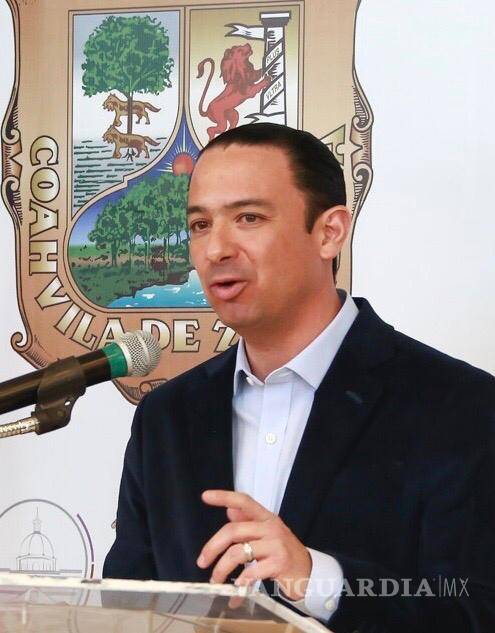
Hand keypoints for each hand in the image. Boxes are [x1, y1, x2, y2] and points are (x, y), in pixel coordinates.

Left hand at [197, 490, 311, 599]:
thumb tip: (229, 510)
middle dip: (213, 547)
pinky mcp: (280, 562)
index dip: (224, 497)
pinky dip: (240, 584)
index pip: (244, 501)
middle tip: (202, 562)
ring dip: (222, 569)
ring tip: (216, 581)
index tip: (205, 496)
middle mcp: (271, 527)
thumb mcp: (267, 534)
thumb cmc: (283, 553)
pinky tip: (236, 591)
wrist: (309, 573)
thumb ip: (249, 523)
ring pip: (238, 552)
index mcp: (266, 517)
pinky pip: (251, 571)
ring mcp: (276, 544)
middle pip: (234, 530)